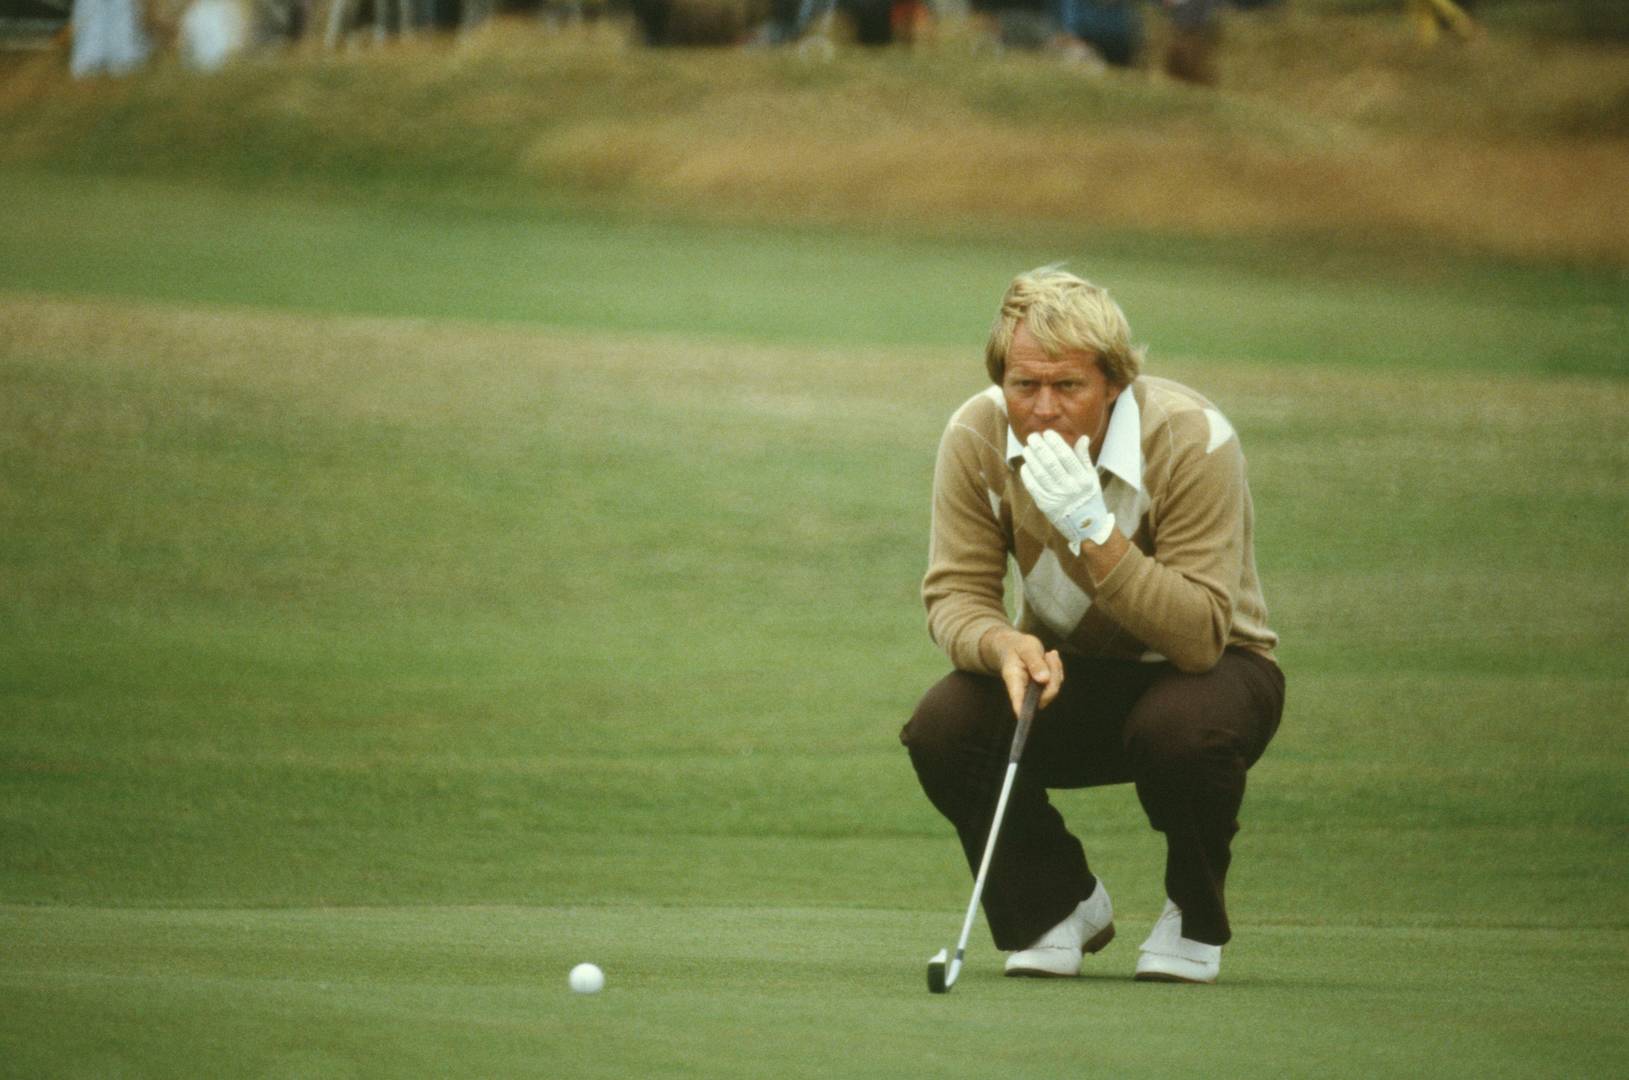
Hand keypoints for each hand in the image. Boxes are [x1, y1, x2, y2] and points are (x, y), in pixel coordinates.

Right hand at [986, 628, 1063, 714]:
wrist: (1015, 647)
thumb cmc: (1017, 647)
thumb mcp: (1025, 648)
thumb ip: (1034, 662)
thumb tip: (1044, 679)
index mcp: (1014, 680)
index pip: (1017, 698)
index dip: (1022, 709)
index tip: (1023, 717)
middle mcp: (1024, 690)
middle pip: (1045, 694)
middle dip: (1054, 674)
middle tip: (1050, 655)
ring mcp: (1035, 691)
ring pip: (1053, 688)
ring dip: (1056, 669)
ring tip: (1049, 653)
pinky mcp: (1043, 688)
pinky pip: (1057, 682)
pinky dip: (1057, 668)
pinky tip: (1051, 657)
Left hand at [1020, 430, 1115, 552]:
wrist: (1086, 526)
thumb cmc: (1089, 497)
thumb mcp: (1092, 478)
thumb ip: (1085, 458)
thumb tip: (1083, 438)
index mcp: (1083, 479)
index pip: (1066, 457)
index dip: (1055, 443)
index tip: (1047, 433)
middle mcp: (1070, 488)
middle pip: (1051, 464)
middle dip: (1040, 448)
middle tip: (1032, 437)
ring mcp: (1056, 497)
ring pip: (1040, 474)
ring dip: (1031, 459)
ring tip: (1027, 448)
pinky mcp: (1045, 505)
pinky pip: (1033, 487)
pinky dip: (1028, 475)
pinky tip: (1025, 465)